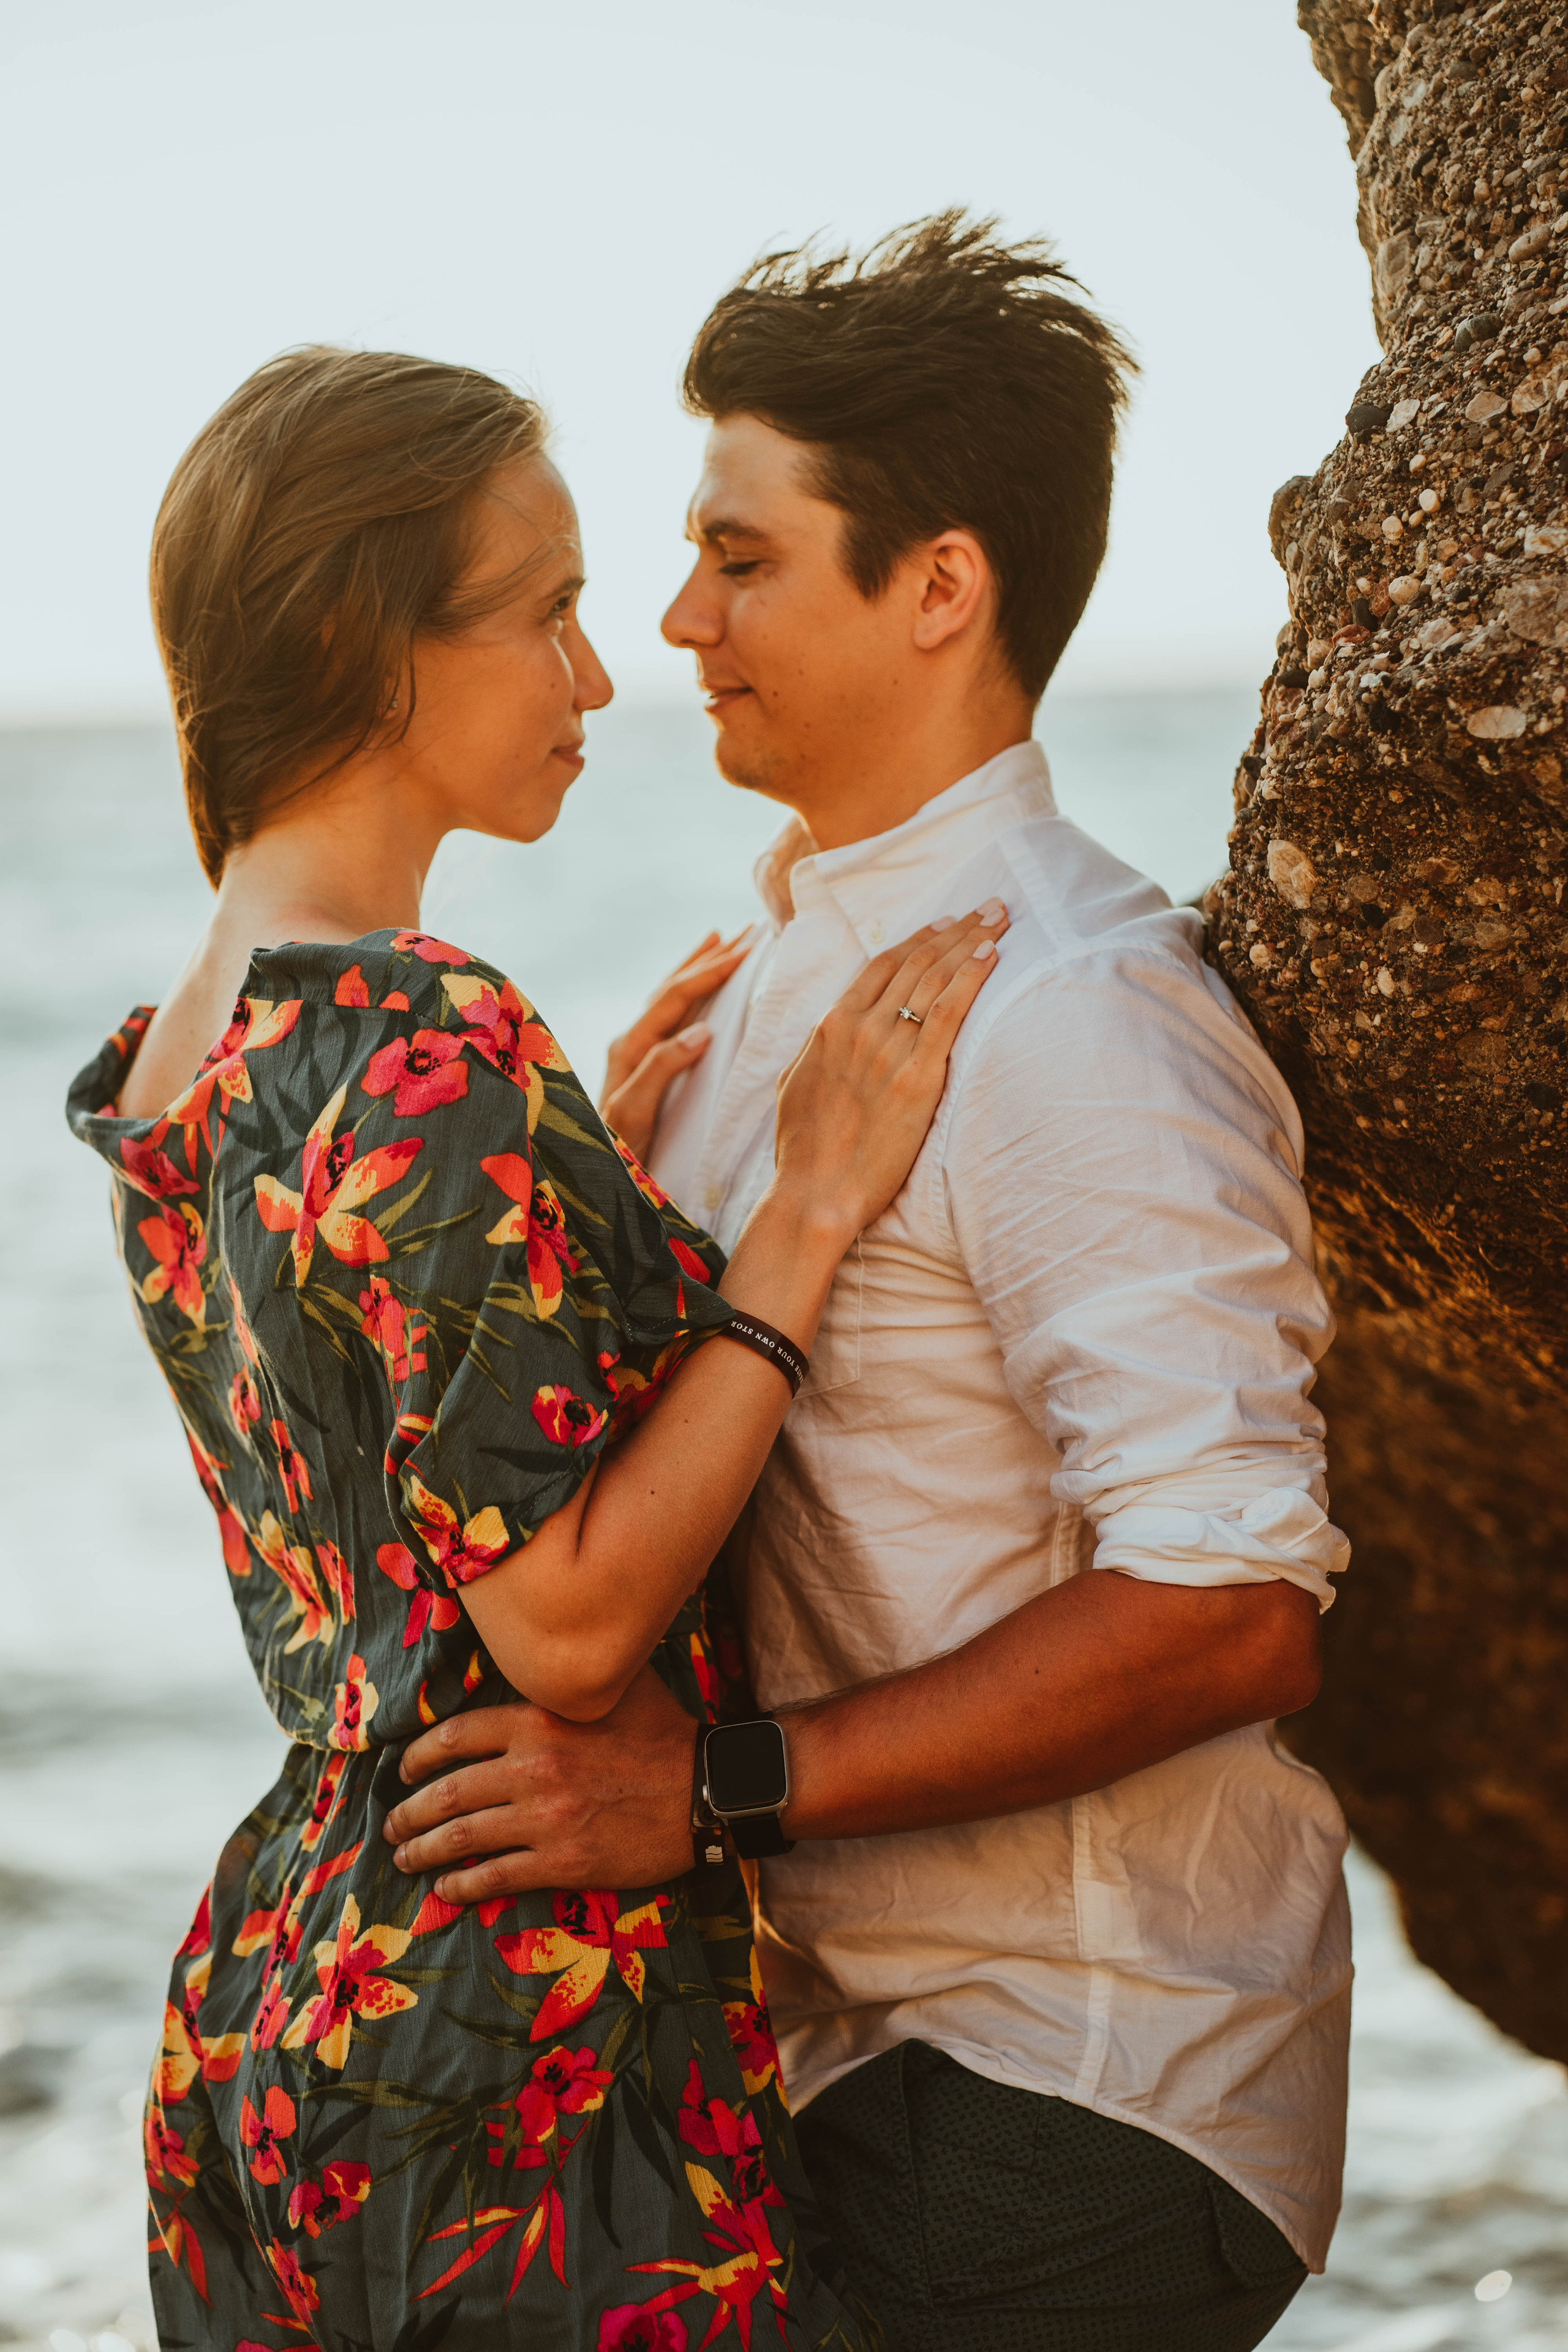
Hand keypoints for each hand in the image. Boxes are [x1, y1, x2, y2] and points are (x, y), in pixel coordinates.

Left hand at [382, 1666, 696, 1898]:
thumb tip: (540, 1658)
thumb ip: (567, 1679)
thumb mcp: (614, 1685)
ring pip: (462, 1836)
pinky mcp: (564, 1861)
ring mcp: (545, 1817)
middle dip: (410, 1811)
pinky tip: (447, 1890)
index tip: (404, 1771)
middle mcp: (533, 1767)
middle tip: (393, 1823)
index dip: (418, 1757)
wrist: (706, 1788)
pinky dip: (463, 1885)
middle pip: (448, 1791)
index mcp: (538, 1720)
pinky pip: (495, 1875)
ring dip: (424, 1850)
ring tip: (406, 1857)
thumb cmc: (662, 1732)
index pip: (455, 1737)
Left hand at [599, 929, 753, 1160]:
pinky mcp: (642, 1064)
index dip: (711, 971)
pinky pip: (669, 1015)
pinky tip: (697, 992)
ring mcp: (635, 1051)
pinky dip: (688, 993)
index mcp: (632, 1046)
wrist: (594, 1177)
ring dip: (696, 967)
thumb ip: (662, 1068)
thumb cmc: (618, 1152)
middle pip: (673, 986)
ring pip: (669, 996)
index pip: (676, 996)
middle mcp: (631, 1041)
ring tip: (720, 940)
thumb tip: (702, 1030)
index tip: (748, 949)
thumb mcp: (636, 1112)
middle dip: (709, 957)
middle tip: (746, 931)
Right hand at [771, 900, 1008, 1242]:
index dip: (920, 939)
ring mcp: (888, 1049)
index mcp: (831, 1025)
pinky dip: (971, 978)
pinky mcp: (917, 1076)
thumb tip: (830, 1032)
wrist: (815, 1192)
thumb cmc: (804, 1149)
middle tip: (990, 906)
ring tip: (1000, 919)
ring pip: (935, 978)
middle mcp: (860, 1027)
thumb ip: (819, 1049)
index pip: (882, 966)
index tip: (947, 922)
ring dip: (972, 941)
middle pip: (917, 962)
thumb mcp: (797, 1082)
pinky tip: (991, 955)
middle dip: (957, 928)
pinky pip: (949, 1012)